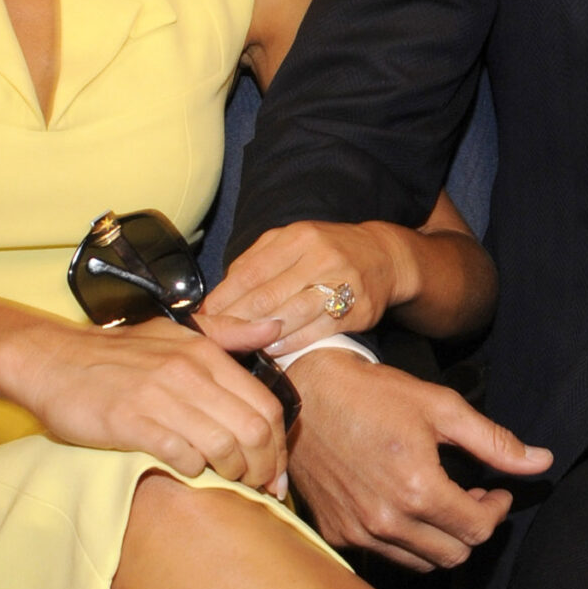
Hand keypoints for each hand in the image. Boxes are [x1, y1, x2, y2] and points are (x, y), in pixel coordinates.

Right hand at [2, 314, 289, 492]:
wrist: (51, 360)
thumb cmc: (117, 355)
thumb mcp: (175, 333)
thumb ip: (228, 333)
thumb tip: (278, 327)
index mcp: (204, 354)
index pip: (266, 405)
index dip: (279, 446)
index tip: (276, 470)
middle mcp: (188, 372)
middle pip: (253, 430)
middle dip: (264, 467)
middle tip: (260, 486)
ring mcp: (159, 396)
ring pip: (223, 445)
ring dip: (233, 473)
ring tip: (230, 483)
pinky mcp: (130, 421)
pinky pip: (181, 454)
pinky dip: (194, 470)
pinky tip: (190, 473)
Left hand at [200, 220, 413, 355]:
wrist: (383, 257)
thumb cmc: (327, 252)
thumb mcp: (291, 244)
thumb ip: (256, 264)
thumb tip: (218, 297)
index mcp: (296, 237)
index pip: (249, 272)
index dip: (223, 300)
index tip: (203, 320)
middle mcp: (318, 256)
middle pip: (266, 296)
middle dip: (235, 321)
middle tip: (215, 340)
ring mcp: (340, 282)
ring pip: (290, 314)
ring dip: (260, 335)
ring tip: (239, 348)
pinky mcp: (358, 308)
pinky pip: (317, 331)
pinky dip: (291, 343)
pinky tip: (273, 351)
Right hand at [287, 350, 550, 570]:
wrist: (303, 395)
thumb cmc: (372, 395)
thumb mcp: (440, 407)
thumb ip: (494, 442)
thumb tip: (541, 462)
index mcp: (418, 489)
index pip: (478, 529)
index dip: (496, 511)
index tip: (496, 490)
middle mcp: (387, 521)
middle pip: (454, 555)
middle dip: (472, 528)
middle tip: (471, 496)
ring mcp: (358, 532)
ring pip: (422, 563)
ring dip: (441, 539)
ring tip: (440, 502)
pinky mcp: (336, 534)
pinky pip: (386, 556)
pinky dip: (405, 540)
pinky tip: (405, 506)